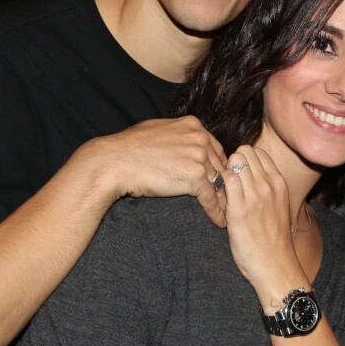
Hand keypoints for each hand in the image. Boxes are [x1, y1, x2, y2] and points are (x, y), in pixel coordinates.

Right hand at [88, 116, 227, 226]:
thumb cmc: (129, 147)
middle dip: (223, 182)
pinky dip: (215, 211)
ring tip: (228, 212)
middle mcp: (200, 138)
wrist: (116, 161)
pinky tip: (218, 220)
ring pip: (219, 181)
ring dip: (223, 199)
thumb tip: (180, 141)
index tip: (218, 178)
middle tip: (227, 198)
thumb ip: (177, 135)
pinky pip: (211, 197)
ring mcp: (199, 157)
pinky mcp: (196, 177)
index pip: (214, 148)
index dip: (216, 165)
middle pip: (220, 164)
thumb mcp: (158, 130)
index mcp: (192, 125)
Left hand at [221, 146, 304, 303]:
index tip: (238, 173)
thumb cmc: (274, 239)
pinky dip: (218, 184)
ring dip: (225, 171)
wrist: (276, 266)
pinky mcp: (239, 208)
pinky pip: (226, 179)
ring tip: (222, 189)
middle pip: (244, 151)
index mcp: (279, 182)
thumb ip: (267, 187)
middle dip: (233, 161)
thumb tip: (251, 174)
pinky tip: (218, 199)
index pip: (258, 152)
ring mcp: (255, 194)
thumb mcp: (278, 206)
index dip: (244, 159)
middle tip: (228, 180)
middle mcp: (268, 184)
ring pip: (235, 160)